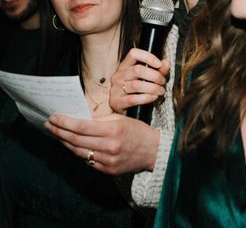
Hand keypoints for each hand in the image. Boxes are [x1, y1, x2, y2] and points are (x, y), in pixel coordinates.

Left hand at [44, 113, 160, 174]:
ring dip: (65, 143)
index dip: (65, 122)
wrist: (154, 151)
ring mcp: (108, 160)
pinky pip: (87, 161)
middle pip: (76, 140)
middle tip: (49, 125)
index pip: (82, 127)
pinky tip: (72, 146)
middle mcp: (109, 146)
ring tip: (57, 135)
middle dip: (59, 132)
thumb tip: (79, 119)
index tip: (53, 117)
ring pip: (79, 152)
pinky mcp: (108, 170)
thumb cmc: (138, 131)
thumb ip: (100, 120)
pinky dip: (78, 152)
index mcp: (113, 130)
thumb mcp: (121, 120)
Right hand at [109, 48, 169, 113]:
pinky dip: (147, 98)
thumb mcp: (148, 78)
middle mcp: (118, 75)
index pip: (133, 54)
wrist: (124, 110)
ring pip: (136, 85)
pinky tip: (153, 97)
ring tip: (161, 91)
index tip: (159, 64)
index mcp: (124, 66)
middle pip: (137, 70)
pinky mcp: (116, 102)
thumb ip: (159, 70)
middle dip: (155, 76)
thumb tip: (166, 63)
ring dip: (153, 88)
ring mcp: (115, 89)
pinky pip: (133, 99)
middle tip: (163, 82)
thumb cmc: (137, 91)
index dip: (148, 57)